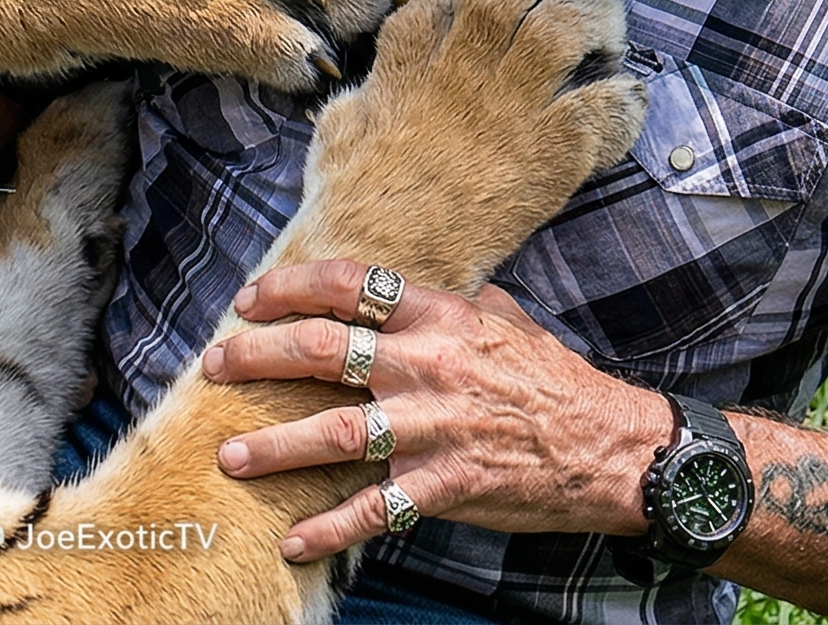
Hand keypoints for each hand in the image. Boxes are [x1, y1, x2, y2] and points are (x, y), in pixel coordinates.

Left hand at [200, 259, 672, 560]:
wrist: (611, 447)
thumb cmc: (553, 379)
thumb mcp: (503, 319)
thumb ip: (446, 302)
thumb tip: (399, 287)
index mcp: (439, 317)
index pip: (348, 287)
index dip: (289, 288)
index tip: (249, 299)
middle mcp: (427, 367)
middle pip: (321, 352)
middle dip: (257, 357)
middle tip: (216, 364)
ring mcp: (432, 429)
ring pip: (334, 432)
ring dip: (273, 446)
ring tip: (229, 456)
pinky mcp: (443, 486)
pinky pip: (374, 510)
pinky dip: (329, 529)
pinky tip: (293, 540)